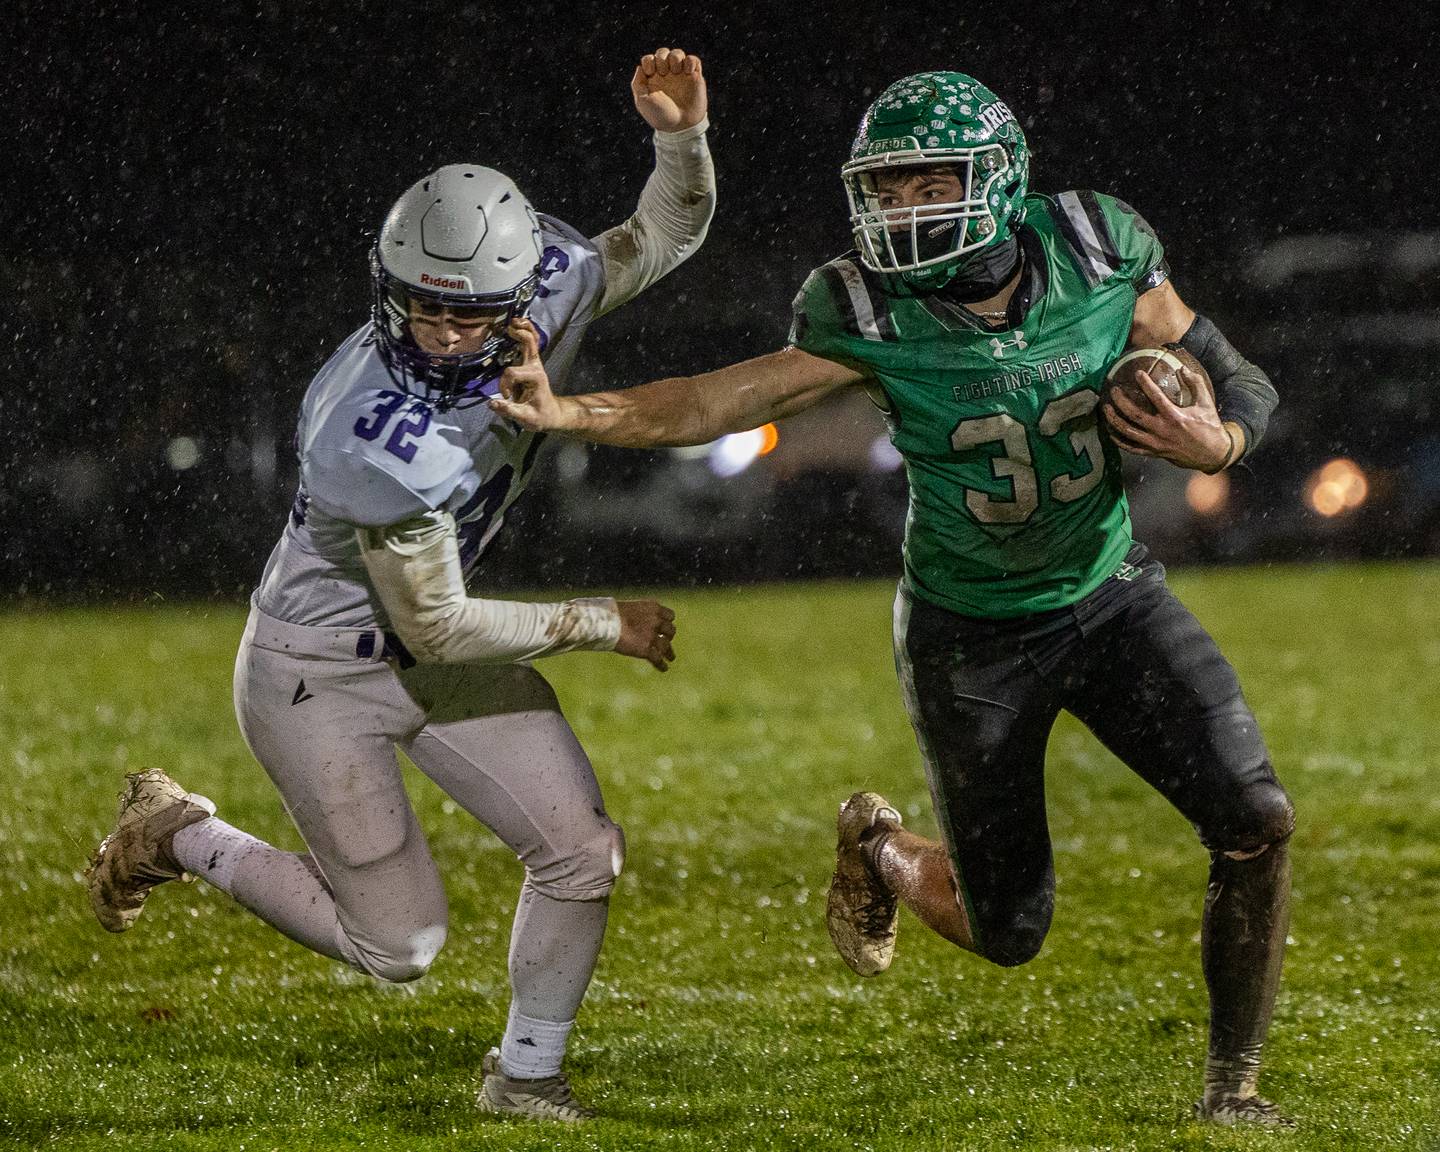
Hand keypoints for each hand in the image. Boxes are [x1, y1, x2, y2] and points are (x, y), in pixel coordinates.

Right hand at [489, 319, 571, 430]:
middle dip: (520, 334)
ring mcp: (534, 363)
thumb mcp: (525, 418)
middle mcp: (535, 367)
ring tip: (513, 321)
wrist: (551, 415)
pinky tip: (515, 326)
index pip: (512, 373)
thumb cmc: (540, 417)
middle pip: (530, 343)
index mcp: (535, 378)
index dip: (504, 385)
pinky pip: (529, 344)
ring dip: (523, 328)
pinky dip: (524, 333)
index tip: (506, 397)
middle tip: (509, 328)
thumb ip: (508, 410)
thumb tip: (491, 403)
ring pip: (532, 339)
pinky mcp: (530, 364)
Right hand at [615, 600, 676, 670]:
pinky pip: (657, 659)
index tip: (665, 627)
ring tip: (671, 658)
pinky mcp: (646, 649)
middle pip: (670, 631)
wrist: (605, 621)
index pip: (670, 615)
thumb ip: (638, 616)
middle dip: (668, 636)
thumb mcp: (629, 608)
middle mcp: (656, 621)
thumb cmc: (610, 613)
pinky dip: (661, 664)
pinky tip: (664, 668)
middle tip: (665, 641)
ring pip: (666, 646)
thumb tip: (635, 623)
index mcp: (653, 608)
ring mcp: (652, 635)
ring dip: (669, 653)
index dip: (668, 622)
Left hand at [631, 47, 705, 132]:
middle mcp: (666, 75)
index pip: (649, 59)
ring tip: (676, 71)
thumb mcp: (642, 101)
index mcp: (653, 79)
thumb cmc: (660, 116)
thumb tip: (640, 67)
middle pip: (663, 52)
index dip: (649, 60)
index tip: (650, 73)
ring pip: (678, 53)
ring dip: (675, 57)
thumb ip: (637, 83)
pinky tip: (687, 72)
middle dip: (662, 58)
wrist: (680, 126)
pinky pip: (693, 60)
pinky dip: (690, 61)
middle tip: (663, 73)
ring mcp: (681, 75)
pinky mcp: (694, 77)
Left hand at [1102, 366, 1232, 471]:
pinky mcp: (1154, 453)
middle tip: (1114, 390)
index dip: (1145, 384)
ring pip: (1128, 432)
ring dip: (1114, 420)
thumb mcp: (1206, 403)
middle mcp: (1162, 431)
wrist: (1212, 454)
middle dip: (1121, 402)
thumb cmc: (1209, 426)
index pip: (1156, 397)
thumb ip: (1196, 383)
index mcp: (1175, 417)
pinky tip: (1110, 431)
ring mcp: (1156, 444)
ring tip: (1105, 408)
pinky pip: (1131, 448)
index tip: (1137, 373)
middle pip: (1134, 415)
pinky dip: (1119, 440)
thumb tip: (1182, 368)